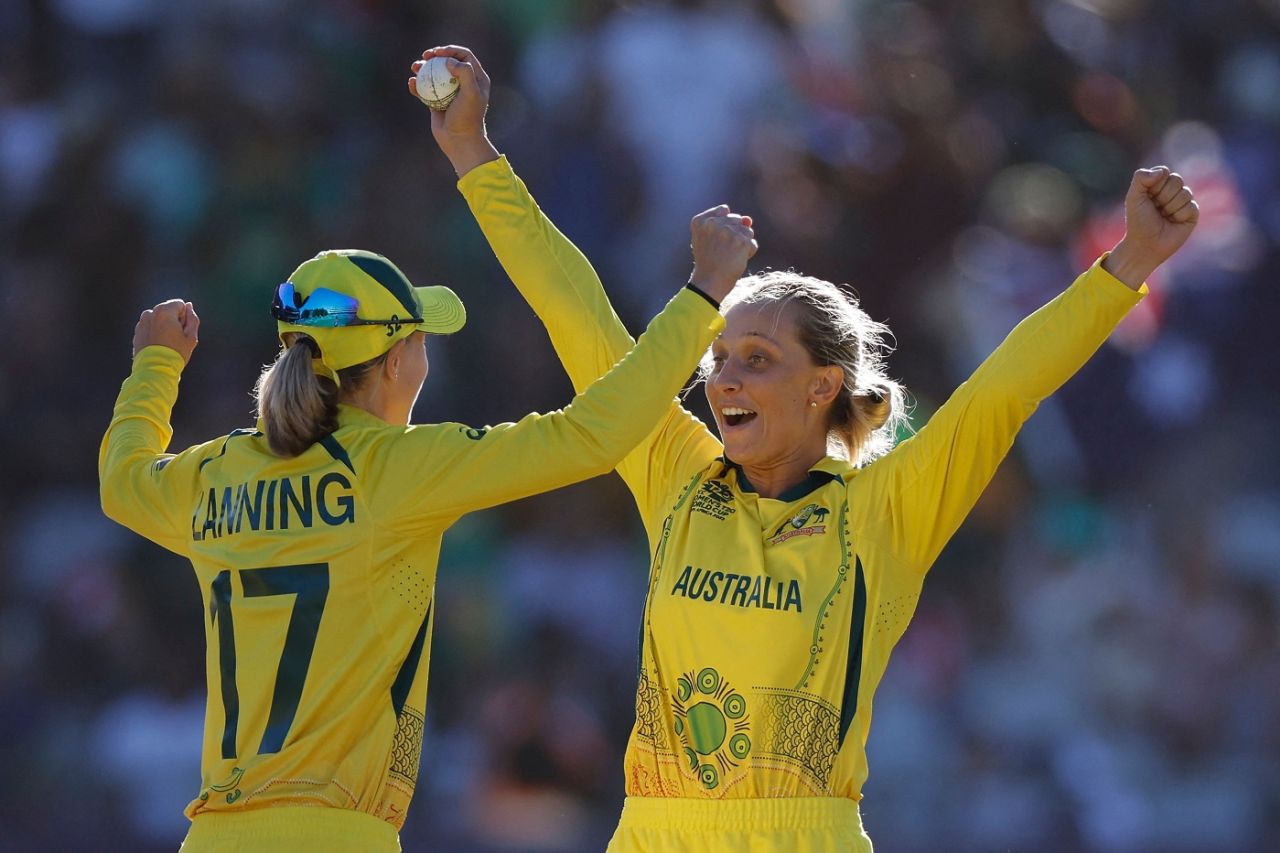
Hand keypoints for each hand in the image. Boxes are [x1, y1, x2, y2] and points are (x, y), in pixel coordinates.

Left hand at [133, 299, 199, 363]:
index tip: (183, 330)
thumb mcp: (191, 337)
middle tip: (176, 338)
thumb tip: (189, 306)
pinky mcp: (137, 332)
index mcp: (164, 311)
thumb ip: (192, 318)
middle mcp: (150, 313)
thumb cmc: (175, 353)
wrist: (155, 369)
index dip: (185, 317)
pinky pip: (150, 327)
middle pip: (168, 310)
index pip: (180, 304)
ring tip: (167, 342)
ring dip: (164, 325)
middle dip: (173, 320)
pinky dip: (155, 332)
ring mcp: (141, 323)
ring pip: (158, 318)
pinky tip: (158, 346)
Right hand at [409, 45, 498, 175]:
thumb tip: (449, 61)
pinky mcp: (437, 101)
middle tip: (425, 56)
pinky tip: (411, 83)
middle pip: (447, 61)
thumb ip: (465, 73)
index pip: (464, 56)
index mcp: (476, 78)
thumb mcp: (471, 94)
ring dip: (423, 68)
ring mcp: (449, 92)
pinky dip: (417, 85)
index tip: (438, 53)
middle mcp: (464, 83)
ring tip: (414, 67)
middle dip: (435, 56)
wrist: (459, 141)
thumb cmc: (467, 118)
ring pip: (434, 74)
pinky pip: (425, 89)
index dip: (450, 50)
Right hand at [688, 206, 758, 302]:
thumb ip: (726, 224)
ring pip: (747, 231)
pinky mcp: (741, 242)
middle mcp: (713, 223)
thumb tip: (748, 219)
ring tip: (729, 256)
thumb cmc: (709, 263)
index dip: (724, 225)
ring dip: (742, 244)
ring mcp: (728, 232)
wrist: (709, 283)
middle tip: (722, 251)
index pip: (724, 210)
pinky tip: (736, 261)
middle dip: (735, 234)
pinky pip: (752, 244)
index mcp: (700, 221)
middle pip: (737, 220)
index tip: (716, 240)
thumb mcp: (710, 240)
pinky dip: (748, 254)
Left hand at [1103, 166, 1199, 288]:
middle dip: (1163, 196)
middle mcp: (1172, 191)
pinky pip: (1191, 206)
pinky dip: (1179, 215)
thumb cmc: (1138, 222)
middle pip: (1177, 180)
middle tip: (1156, 209)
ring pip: (1185, 193)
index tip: (1147, 198)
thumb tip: (1163, 171)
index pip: (1165, 172)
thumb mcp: (1133, 197)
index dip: (1155, 185)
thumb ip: (1141, 178)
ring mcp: (1184, 202)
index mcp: (1158, 185)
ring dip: (1170, 207)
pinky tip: (1173, 222)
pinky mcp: (1192, 214)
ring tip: (1164, 217)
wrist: (1145, 244)